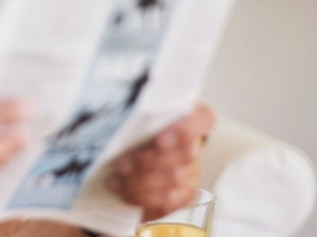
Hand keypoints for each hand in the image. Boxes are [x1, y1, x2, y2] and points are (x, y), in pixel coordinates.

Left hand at [106, 104, 214, 220]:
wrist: (128, 161)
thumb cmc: (129, 133)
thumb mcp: (130, 120)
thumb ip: (133, 120)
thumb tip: (116, 125)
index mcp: (187, 117)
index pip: (203, 118)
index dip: (187, 128)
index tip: (159, 140)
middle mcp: (194, 144)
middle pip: (185, 154)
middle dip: (148, 161)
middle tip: (119, 164)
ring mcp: (193, 171)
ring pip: (175, 179)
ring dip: (140, 182)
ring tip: (114, 182)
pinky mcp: (184, 193)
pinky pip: (169, 200)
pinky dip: (143, 198)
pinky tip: (124, 194)